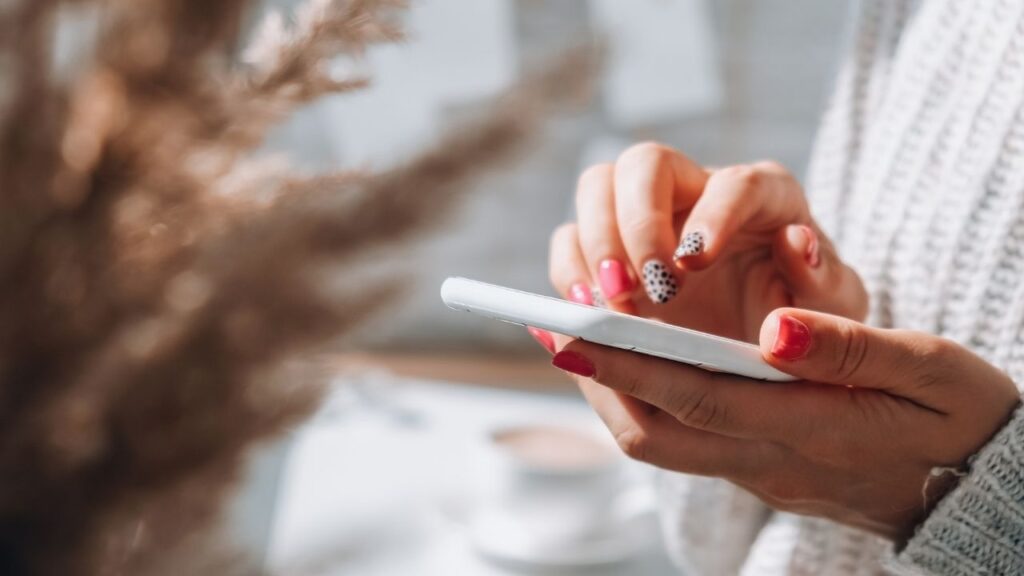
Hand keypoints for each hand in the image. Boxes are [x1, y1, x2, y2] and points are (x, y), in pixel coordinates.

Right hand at [547, 143, 866, 342]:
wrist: (767, 347)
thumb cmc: (808, 319)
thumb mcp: (833, 310)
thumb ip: (825, 280)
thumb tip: (797, 242)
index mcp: (763, 196)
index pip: (735, 182)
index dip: (713, 215)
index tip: (696, 263)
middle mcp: (696, 192)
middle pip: (646, 163)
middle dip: (638, 222)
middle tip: (647, 285)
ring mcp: (645, 218)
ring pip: (597, 188)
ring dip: (595, 244)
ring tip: (612, 304)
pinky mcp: (609, 253)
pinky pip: (570, 242)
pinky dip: (569, 273)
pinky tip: (587, 313)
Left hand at [547, 309, 1021, 540]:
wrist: (973, 486)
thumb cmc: (960, 417)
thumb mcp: (931, 369)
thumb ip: (850, 346)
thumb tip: (773, 326)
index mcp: (812, 430)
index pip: (702, 397)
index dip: (633, 366)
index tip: (576, 334)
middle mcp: (770, 459)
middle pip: (659, 431)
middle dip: (598, 381)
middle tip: (550, 329)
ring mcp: (758, 469)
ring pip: (658, 442)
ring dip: (607, 392)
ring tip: (568, 340)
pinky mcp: (755, 464)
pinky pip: (676, 438)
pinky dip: (636, 399)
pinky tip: (620, 365)